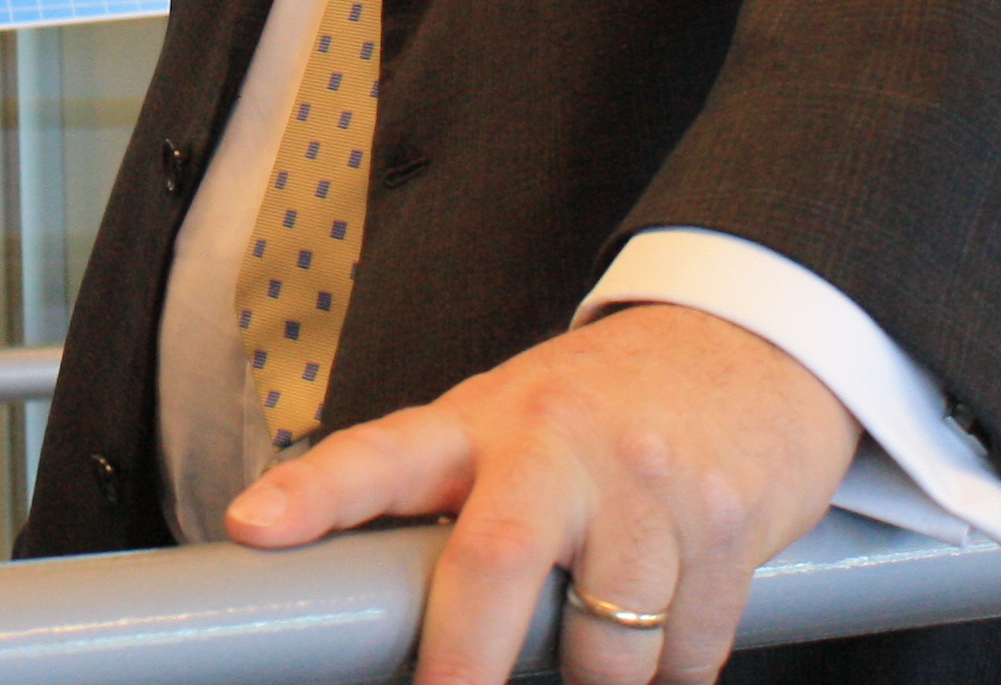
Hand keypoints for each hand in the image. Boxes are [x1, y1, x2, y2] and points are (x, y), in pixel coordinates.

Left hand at [221, 302, 857, 684]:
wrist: (745, 348)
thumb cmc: (598, 409)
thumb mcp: (507, 429)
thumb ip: (448, 503)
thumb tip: (366, 619)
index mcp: (479, 422)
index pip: (378, 455)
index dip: (313, 493)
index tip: (255, 526)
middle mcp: (557, 443)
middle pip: (494, 558)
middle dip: (466, 658)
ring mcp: (647, 482)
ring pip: (607, 640)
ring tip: (593, 665)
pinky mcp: (726, 523)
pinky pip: (688, 653)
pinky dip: (671, 676)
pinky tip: (662, 642)